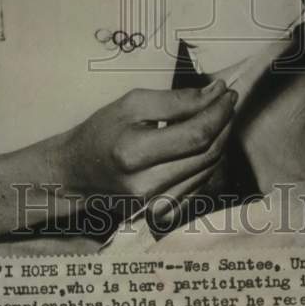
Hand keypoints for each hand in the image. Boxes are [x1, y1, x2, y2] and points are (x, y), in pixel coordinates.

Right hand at [55, 80, 236, 205]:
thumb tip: (214, 94)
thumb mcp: (131, 104)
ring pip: (208, 169)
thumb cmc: (102, 131)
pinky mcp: (162, 212)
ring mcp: (155, 204)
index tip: (227, 92)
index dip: (218, 112)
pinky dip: (207, 160)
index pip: (195, 135)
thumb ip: (175, 100)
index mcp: (134, 153)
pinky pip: (200, 184)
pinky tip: (202, 142)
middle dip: (223, 123)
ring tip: (214, 117)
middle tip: (226, 101)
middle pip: (206, 153)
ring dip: (218, 140)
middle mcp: (147, 185)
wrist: (77, 172)